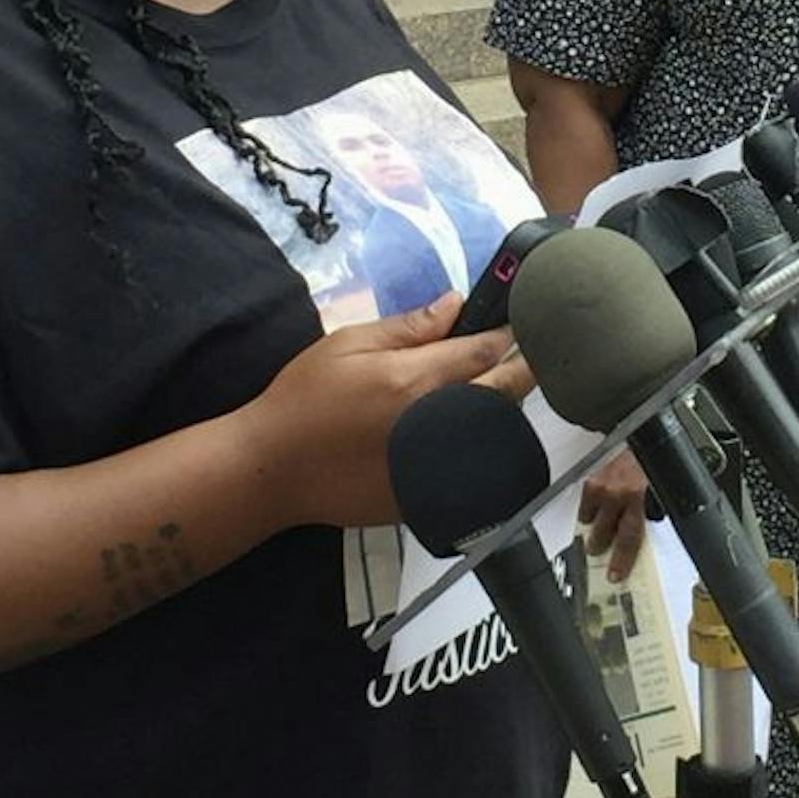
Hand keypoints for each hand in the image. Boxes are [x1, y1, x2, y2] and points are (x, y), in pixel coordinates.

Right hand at [249, 293, 520, 528]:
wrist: (274, 469)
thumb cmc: (305, 397)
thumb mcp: (349, 344)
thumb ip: (408, 327)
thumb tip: (455, 304)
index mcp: (416, 379)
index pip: (485, 352)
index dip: (506, 336)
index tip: (514, 325)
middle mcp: (437, 422)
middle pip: (505, 392)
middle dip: (522, 369)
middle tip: (524, 354)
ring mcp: (438, 463)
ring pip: (497, 431)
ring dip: (506, 406)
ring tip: (499, 387)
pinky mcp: (430, 494)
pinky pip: (476, 466)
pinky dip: (486, 444)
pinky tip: (475, 431)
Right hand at [577, 448, 649, 583]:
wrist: (640, 428)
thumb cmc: (653, 458)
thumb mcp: (660, 488)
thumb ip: (652, 509)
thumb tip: (646, 528)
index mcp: (640, 498)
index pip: (629, 538)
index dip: (621, 560)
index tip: (615, 574)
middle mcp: (618, 493)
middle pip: (604, 533)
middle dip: (600, 546)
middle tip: (598, 553)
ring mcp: (602, 484)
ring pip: (589, 518)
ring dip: (593, 526)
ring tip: (596, 530)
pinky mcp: (591, 475)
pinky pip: (585, 500)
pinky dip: (588, 507)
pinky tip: (593, 509)